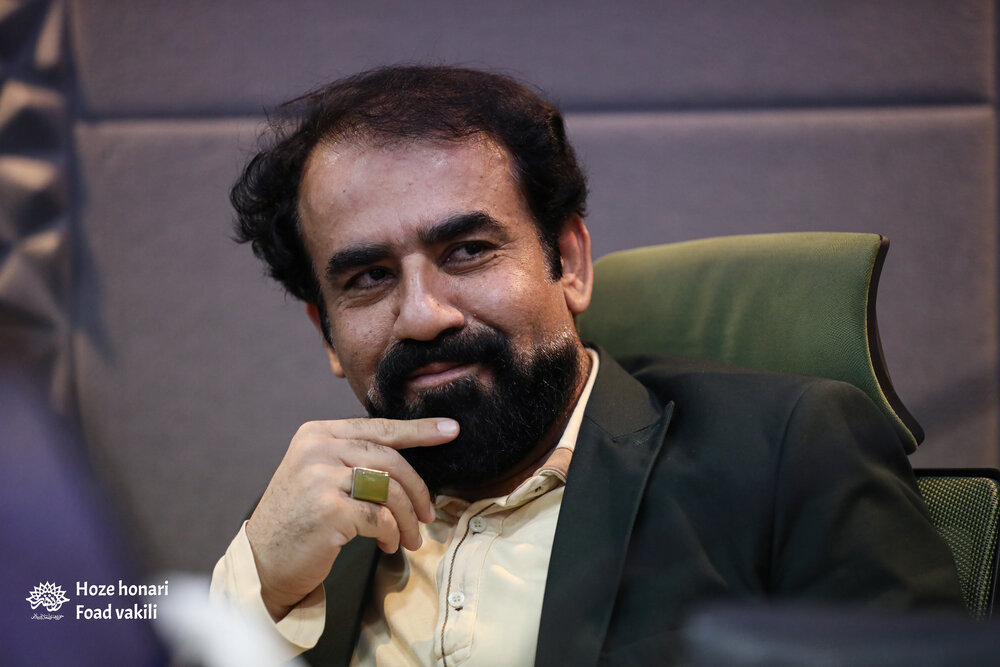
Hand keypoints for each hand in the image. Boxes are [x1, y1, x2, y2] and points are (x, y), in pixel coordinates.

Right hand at [245, 417, 458, 620]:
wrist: (262, 560)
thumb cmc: (299, 518)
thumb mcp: (319, 473)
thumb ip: (353, 457)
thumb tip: (408, 457)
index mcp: (317, 433)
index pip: (379, 427)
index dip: (419, 430)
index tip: (450, 430)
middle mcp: (317, 448)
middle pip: (390, 459)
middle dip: (418, 489)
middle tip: (429, 512)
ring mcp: (321, 477)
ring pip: (390, 489)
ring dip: (408, 518)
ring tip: (411, 537)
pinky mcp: (329, 509)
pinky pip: (381, 518)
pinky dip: (392, 534)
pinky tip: (388, 544)